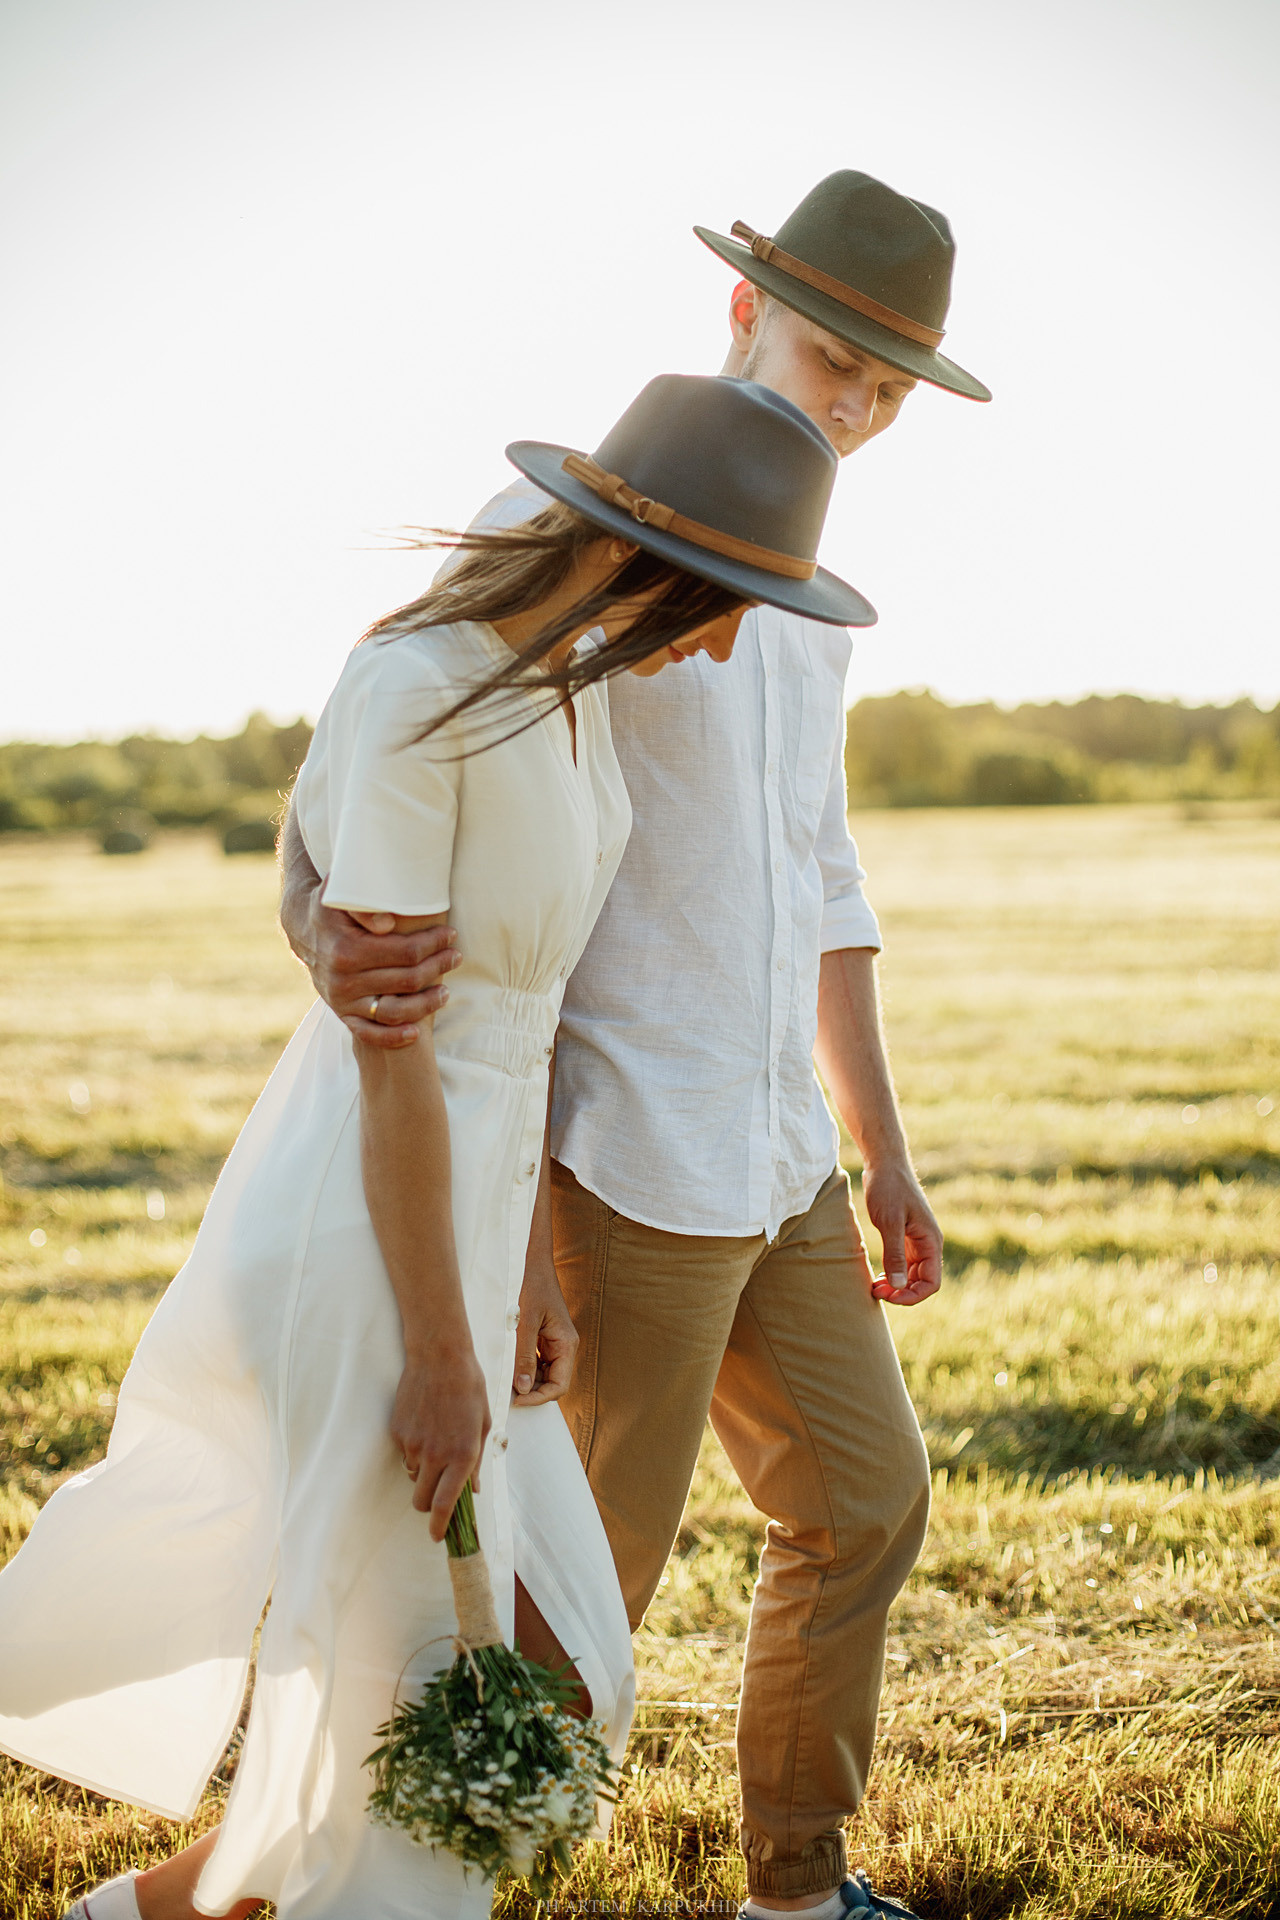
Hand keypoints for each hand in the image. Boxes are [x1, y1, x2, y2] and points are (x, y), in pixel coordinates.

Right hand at [287, 895, 461, 1050]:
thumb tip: (387, 924)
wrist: (305, 930)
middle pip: (406, 981)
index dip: (433, 944)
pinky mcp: (342, 1014)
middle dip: (438, 968)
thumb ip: (364, 907)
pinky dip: (393, 1037)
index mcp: (347, 950)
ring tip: (446, 992)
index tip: (450, 935)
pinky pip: (369, 1034)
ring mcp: (343, 1001)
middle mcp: (344, 980)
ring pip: (394, 1011)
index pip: (405, 952)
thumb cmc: (333, 908)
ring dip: (425, 1005)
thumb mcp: (341, 895)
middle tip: (456, 957)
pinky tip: (415, 1033)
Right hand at [392, 1345, 491, 1539]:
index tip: (437, 1537)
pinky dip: (414, 1449)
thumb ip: (477, 1461)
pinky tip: (425, 1424)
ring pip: (413, 1476)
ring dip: (423, 1471)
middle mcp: (436, 1455)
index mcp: (463, 1455)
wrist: (439, 1356)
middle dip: (428, 1505)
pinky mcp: (397, 1432)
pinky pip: (405, 1454)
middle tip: (437, 1493)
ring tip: (437, 1440)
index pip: (445, 1505)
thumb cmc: (469, 1387)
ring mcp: (413, 1444)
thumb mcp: (483, 1424)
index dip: (439, 1527)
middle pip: (421, 1501)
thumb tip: (473, 1490)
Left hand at [512, 1256, 578, 1405]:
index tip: (515, 1400)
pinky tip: (508, 1365)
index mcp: (566, 1344)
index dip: (538, 1398)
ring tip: (505, 1380)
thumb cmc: (531, 1286)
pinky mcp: (543, 1338)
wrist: (530, 1262)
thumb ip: (525, 1356)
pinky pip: (536, 1362)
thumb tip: (524, 1388)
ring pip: (543, 1375)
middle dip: (531, 1391)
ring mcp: (554, 1343)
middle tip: (505, 1392)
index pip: (559, 1386)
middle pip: (552, 1383)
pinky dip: (523, 1368)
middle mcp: (564, 1347)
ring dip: (526, 1381)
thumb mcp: (525, 1322)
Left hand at [862, 1159, 942, 1306]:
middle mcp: (928, 1244)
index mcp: (931, 1241)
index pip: (932, 1283)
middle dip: (902, 1292)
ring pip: (912, 1274)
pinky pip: (904, 1263)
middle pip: (922, 1281)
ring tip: (875, 1286)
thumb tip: (898, 1285)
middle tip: (876, 1292)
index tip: (890, 1296)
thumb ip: (895, 1254)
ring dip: (897, 1285)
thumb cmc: (888, 1188)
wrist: (885, 1163)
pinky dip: (893, 1273)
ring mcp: (918, 1240)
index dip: (913, 1296)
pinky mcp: (906, 1236)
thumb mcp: (889, 1222)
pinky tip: (879, 1276)